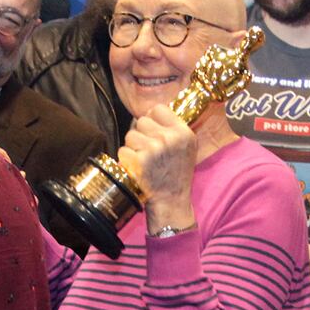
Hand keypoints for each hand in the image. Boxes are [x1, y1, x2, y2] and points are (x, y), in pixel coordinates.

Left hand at [117, 105, 197, 231]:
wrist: (171, 200)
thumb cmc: (176, 174)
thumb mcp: (186, 147)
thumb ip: (173, 128)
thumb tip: (152, 111)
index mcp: (183, 133)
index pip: (158, 109)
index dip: (153, 119)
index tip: (154, 131)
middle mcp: (169, 139)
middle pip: (141, 121)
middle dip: (142, 134)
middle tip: (150, 151)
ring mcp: (154, 149)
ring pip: (130, 135)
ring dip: (133, 147)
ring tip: (145, 161)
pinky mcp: (139, 161)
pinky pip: (123, 151)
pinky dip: (126, 160)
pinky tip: (138, 169)